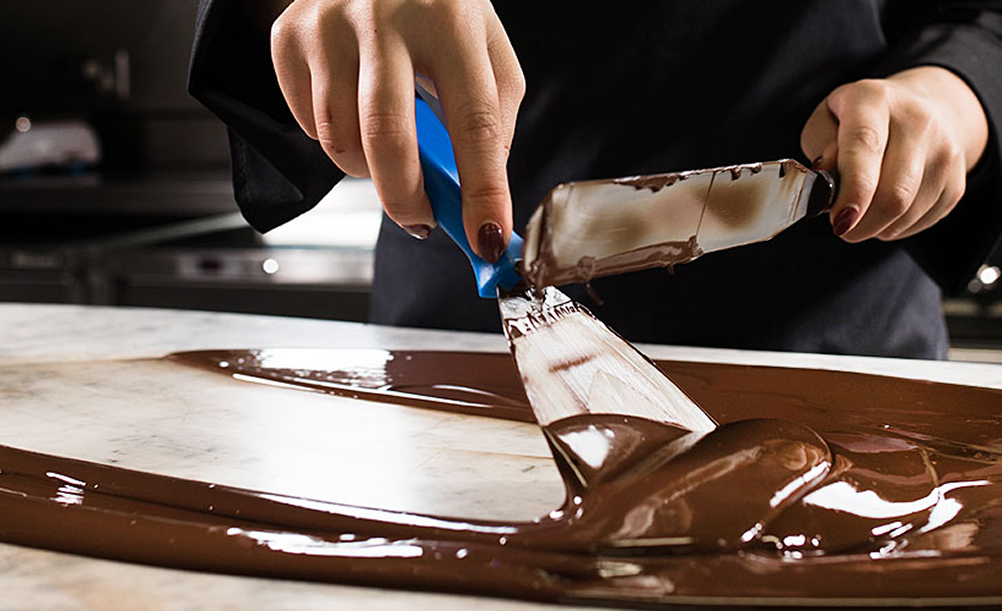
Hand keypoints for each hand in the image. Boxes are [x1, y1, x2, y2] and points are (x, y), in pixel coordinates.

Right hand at [270, 0, 524, 261]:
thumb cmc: (436, 9)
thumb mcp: (484, 46)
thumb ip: (491, 115)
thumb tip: (474, 194)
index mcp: (449, 18)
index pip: (473, 120)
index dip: (482, 189)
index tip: (487, 237)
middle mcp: (383, 16)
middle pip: (387, 137)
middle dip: (407, 199)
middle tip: (421, 220)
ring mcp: (327, 25)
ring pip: (341, 140)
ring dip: (370, 170)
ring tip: (389, 146)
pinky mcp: (289, 37)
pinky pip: (310, 125)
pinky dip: (337, 138)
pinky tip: (354, 106)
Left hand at [801, 66, 987, 240]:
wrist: (919, 109)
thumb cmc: (858, 121)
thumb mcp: (824, 121)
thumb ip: (819, 148)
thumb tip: (826, 178)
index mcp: (874, 100)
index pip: (865, 146)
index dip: (853, 190)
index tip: (840, 220)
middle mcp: (917, 120)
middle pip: (894, 193)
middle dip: (861, 224)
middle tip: (842, 226)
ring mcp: (944, 150)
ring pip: (907, 213)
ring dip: (876, 227)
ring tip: (862, 211)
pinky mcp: (957, 181)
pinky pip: (921, 221)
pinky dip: (896, 227)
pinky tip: (886, 209)